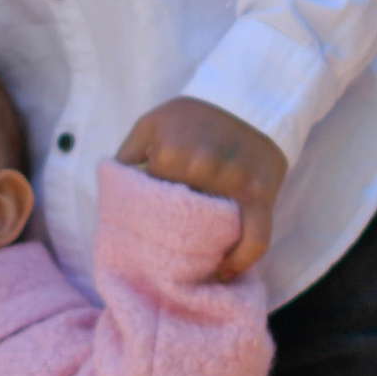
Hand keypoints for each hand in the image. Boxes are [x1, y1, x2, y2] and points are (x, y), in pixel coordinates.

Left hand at [114, 98, 285, 281]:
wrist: (246, 103)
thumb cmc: (192, 117)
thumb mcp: (150, 123)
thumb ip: (127, 155)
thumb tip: (115, 192)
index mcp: (171, 154)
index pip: (150, 200)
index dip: (148, 211)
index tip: (147, 222)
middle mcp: (203, 168)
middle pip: (179, 219)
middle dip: (173, 230)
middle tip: (169, 240)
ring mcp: (235, 183)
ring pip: (212, 232)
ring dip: (201, 245)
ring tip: (192, 251)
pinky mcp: (262, 196)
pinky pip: (255, 239)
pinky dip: (241, 261)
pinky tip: (225, 272)